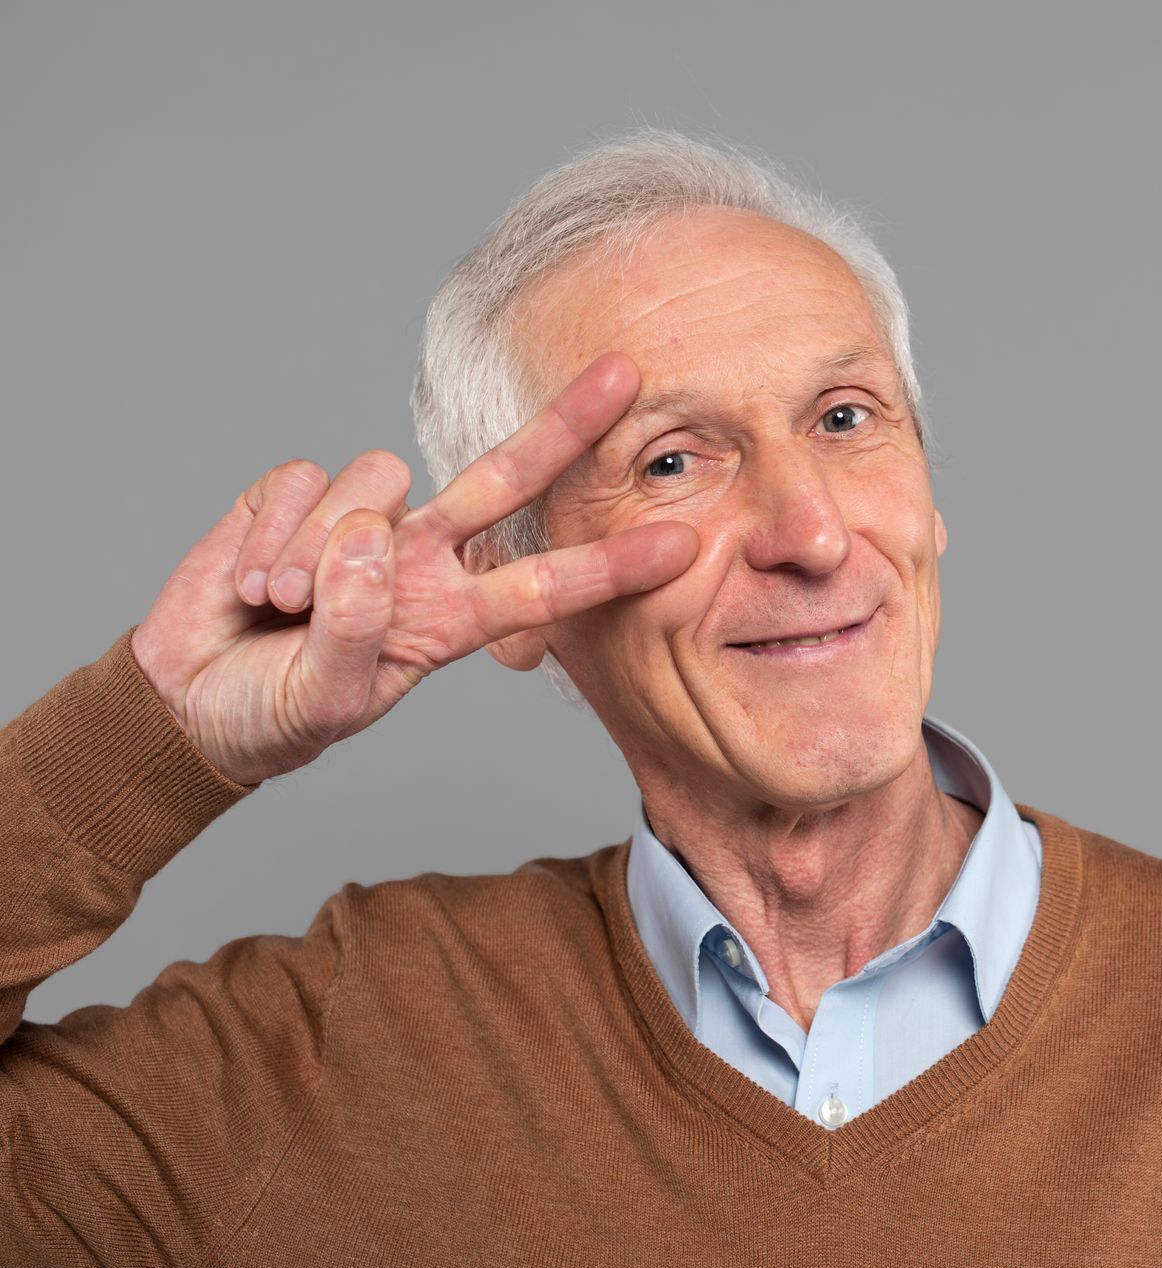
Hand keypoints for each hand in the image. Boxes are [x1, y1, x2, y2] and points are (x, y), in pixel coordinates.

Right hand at [130, 352, 696, 785]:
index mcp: (450, 616)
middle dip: (564, 425)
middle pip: (505, 478)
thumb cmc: (278, 710)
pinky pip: (300, 484)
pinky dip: (268, 538)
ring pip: (377, 482)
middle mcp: (420, 557)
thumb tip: (367, 539)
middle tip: (626, 375)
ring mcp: (361, 522)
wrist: (191, 703)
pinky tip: (251, 583)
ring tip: (283, 606)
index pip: (545, 586)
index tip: (682, 545)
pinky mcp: (296, 496)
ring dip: (319, 553)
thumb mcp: (325, 701)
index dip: (609, 566)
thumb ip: (352, 631)